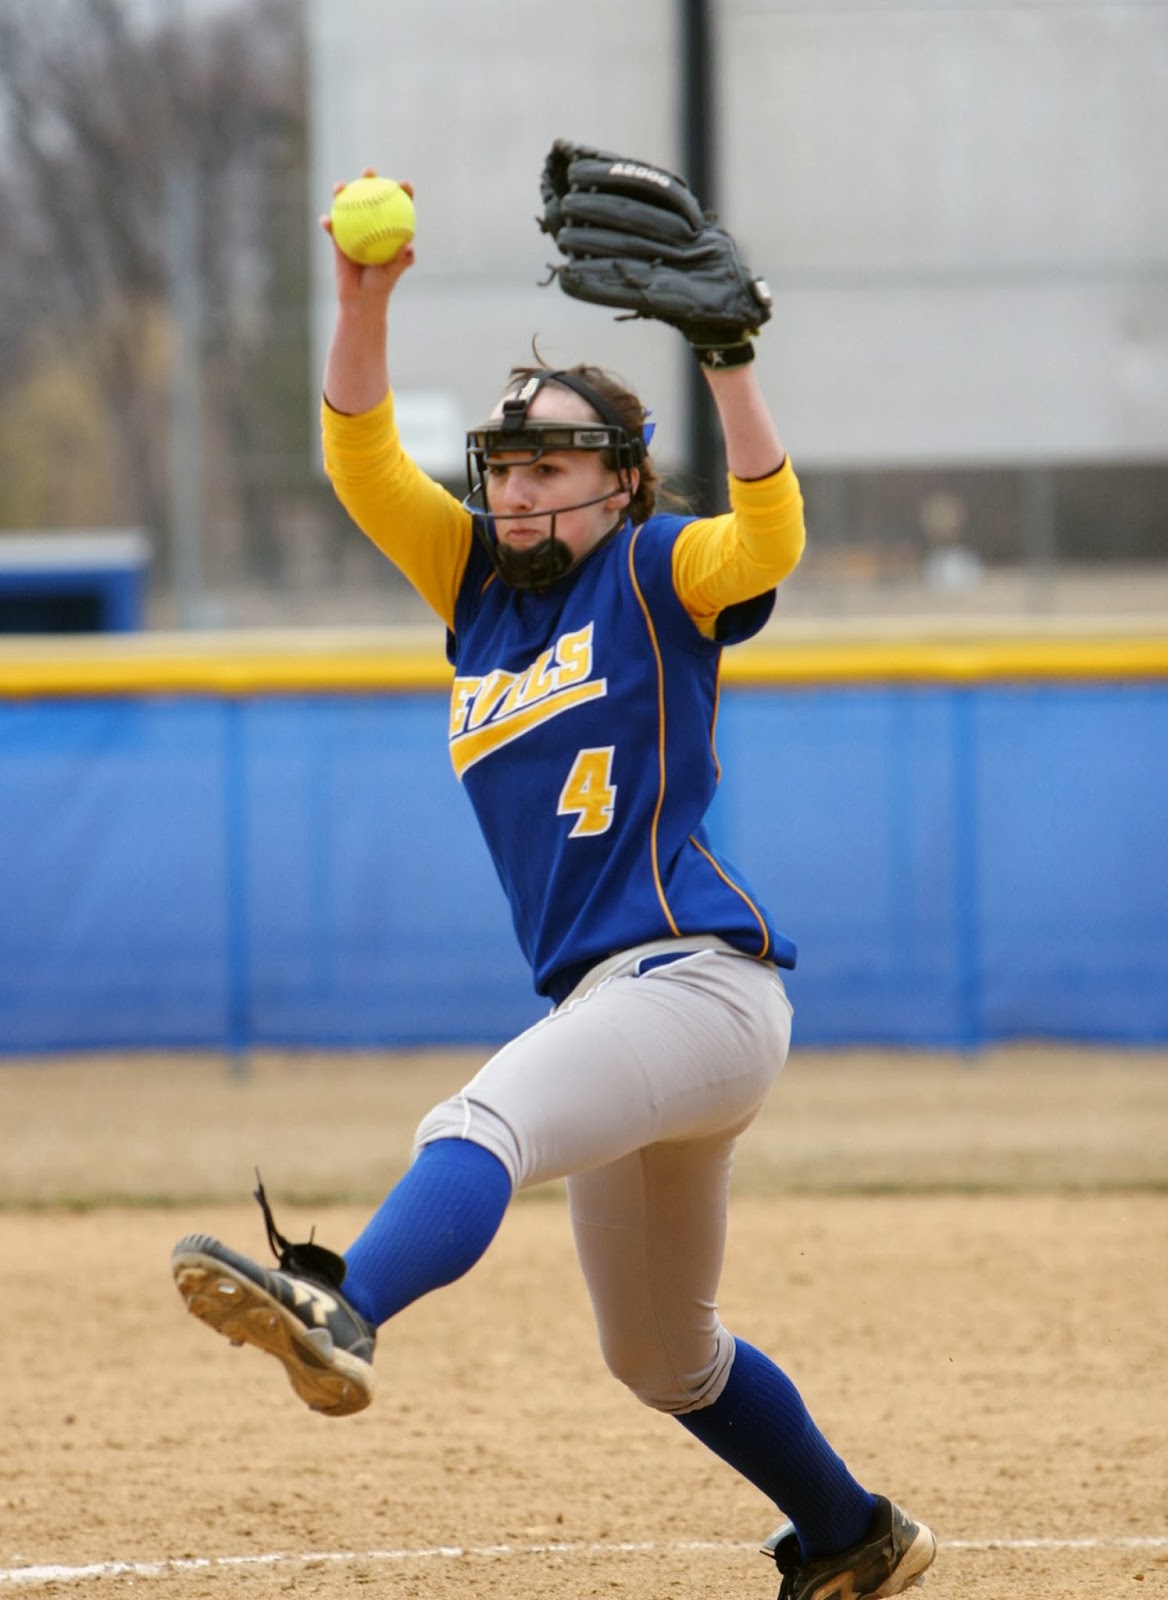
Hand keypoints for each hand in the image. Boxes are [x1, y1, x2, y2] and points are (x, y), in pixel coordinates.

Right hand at [320, 169, 415, 305]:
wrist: (361, 297)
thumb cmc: (381, 285)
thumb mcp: (393, 273)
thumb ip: (402, 259)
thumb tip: (409, 246)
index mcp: (388, 228)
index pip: (398, 206)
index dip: (402, 192)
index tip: (404, 184)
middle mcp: (371, 224)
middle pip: (370, 197)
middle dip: (369, 179)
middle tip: (369, 172)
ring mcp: (354, 228)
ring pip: (348, 206)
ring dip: (342, 193)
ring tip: (339, 186)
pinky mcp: (338, 238)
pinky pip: (332, 227)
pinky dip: (328, 223)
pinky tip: (326, 221)